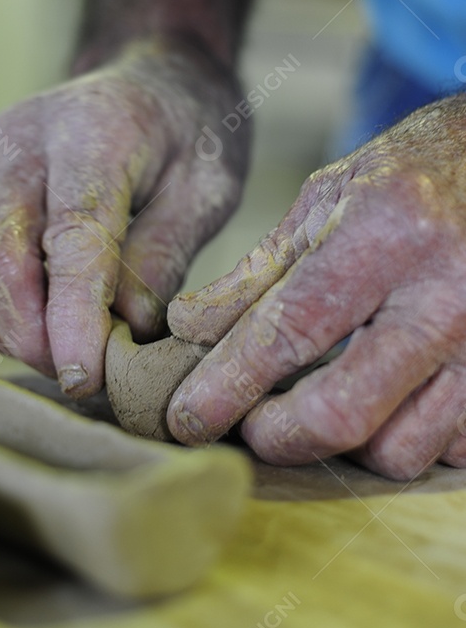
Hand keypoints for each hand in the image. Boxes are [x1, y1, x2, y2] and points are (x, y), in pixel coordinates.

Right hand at [0, 39, 248, 396]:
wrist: (150, 77)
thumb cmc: (188, 133)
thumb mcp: (209, 186)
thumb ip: (166, 251)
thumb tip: (126, 328)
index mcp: (94, 131)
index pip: (71, 236)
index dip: (73, 317)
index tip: (86, 377)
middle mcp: (21, 140)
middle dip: (30, 335)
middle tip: (81, 374)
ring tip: (57, 353)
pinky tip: (23, 327)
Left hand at [166, 96, 465, 479]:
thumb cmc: (411, 176)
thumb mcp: (327, 198)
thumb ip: (258, 270)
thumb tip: (188, 328)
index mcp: (390, 236)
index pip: (290, 330)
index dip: (226, 384)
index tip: (186, 417)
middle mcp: (446, 297)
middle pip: (343, 414)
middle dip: (277, 436)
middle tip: (252, 424)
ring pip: (398, 451)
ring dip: (343, 446)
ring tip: (321, 403)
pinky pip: (449, 451)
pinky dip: (404, 439)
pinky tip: (384, 402)